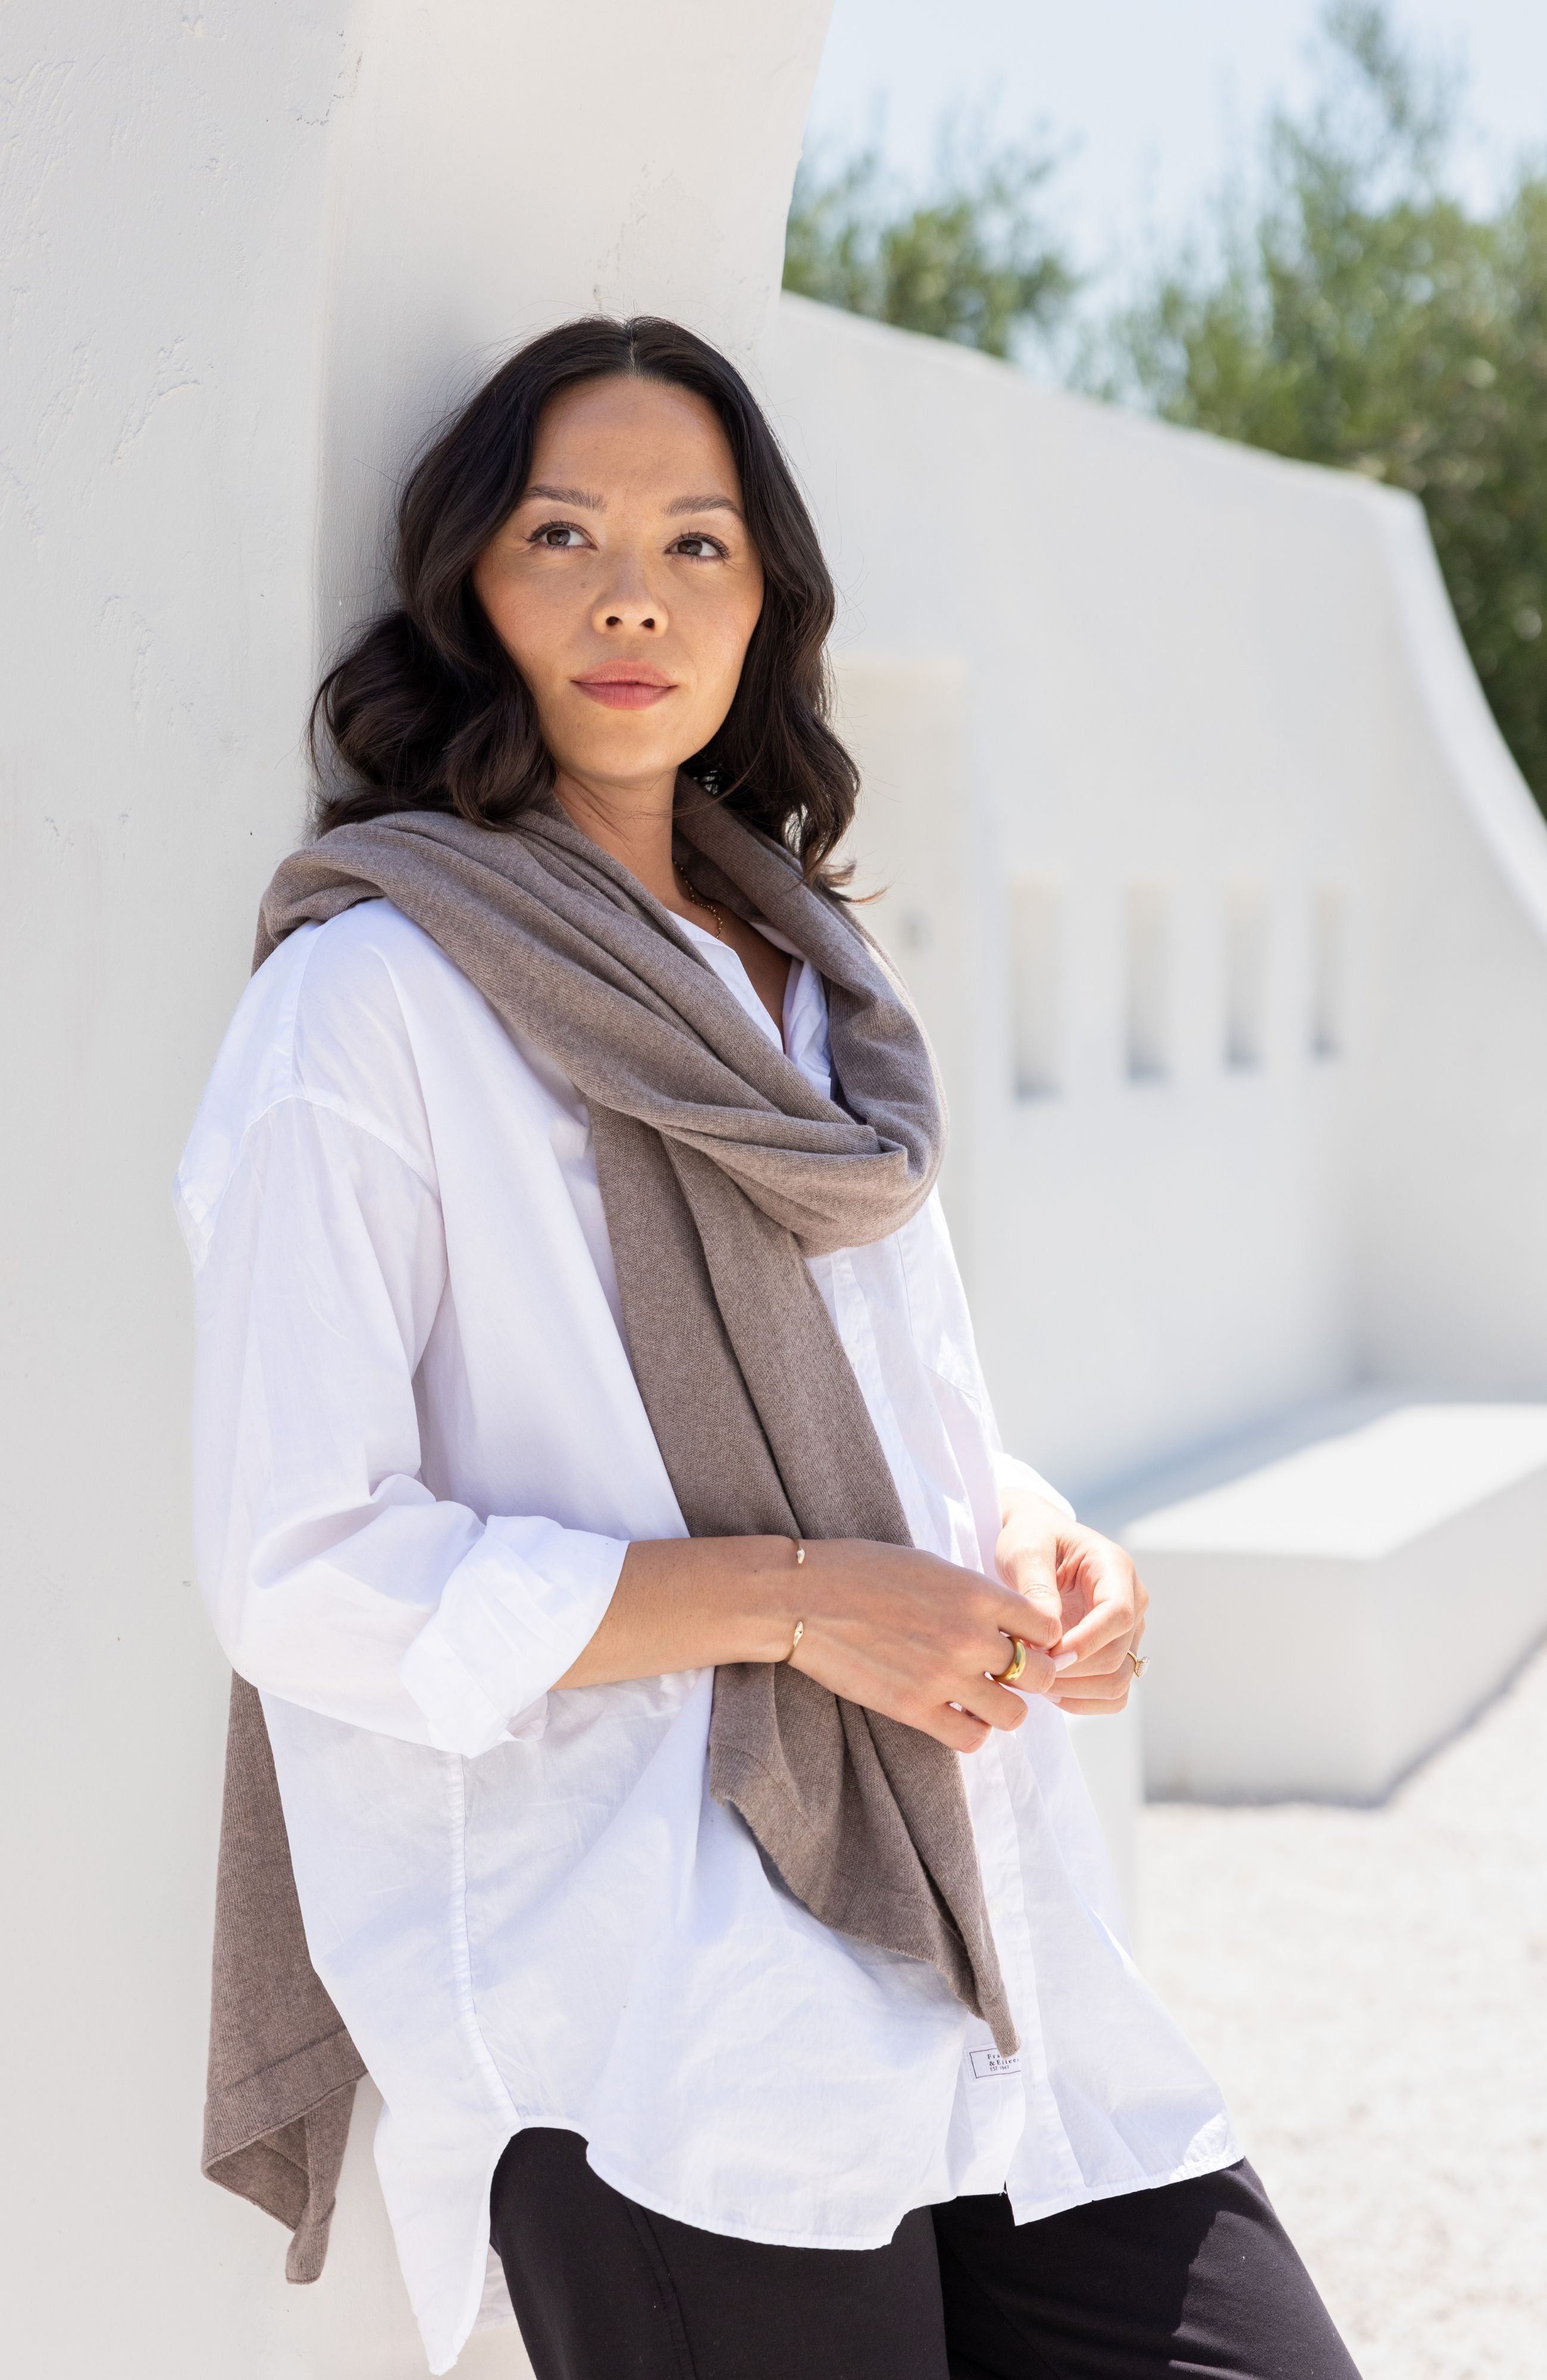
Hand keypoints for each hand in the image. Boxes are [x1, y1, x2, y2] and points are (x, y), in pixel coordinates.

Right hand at [787, 1539, 1059, 1754]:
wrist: (803, 1597)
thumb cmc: (861, 1570)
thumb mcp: (930, 1565)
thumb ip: (974, 1595)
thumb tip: (1005, 1620)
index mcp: (976, 1594)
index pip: (1046, 1627)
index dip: (1041, 1636)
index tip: (1023, 1639)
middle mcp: (969, 1637)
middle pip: (1041, 1675)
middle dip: (1032, 1676)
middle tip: (1008, 1673)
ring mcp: (944, 1677)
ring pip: (1014, 1714)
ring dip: (1004, 1707)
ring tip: (982, 1697)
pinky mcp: (915, 1709)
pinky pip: (972, 1739)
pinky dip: (972, 1731)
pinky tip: (955, 1715)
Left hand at [1043, 1523, 1147, 1715]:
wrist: (1033, 1543)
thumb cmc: (1029, 1538)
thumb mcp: (1024, 1549)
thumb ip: (1037, 1588)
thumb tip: (1051, 1636)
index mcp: (1115, 1568)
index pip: (1118, 1615)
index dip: (1087, 1642)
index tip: (1048, 1655)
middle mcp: (1132, 1601)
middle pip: (1117, 1655)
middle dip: (1072, 1671)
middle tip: (1027, 1670)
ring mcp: (1128, 1631)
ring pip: (1118, 1681)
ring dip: (1076, 1692)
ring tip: (1036, 1680)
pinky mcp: (1116, 1653)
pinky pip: (1113, 1694)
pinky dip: (1083, 1701)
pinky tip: (1051, 1691)